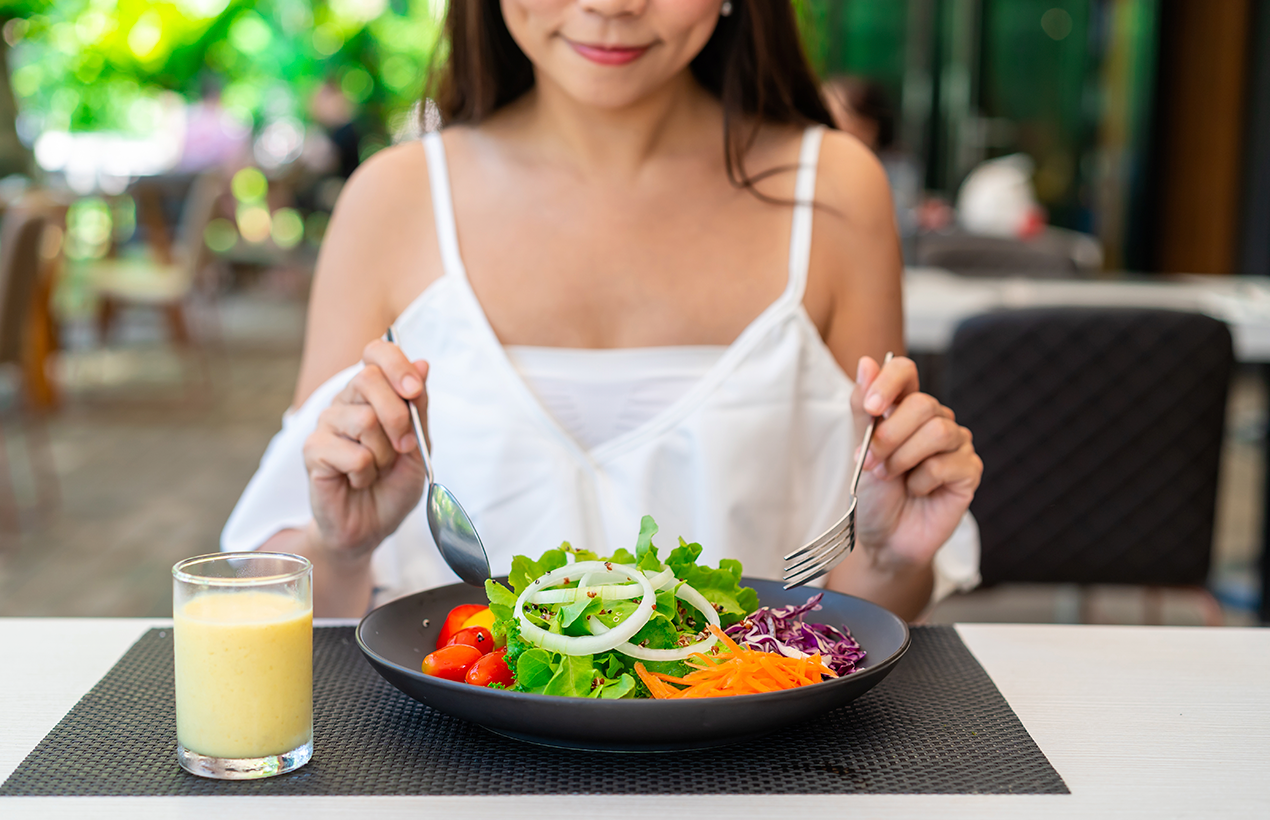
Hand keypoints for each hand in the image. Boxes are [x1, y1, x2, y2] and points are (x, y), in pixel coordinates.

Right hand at [302, 338, 430, 563]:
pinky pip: (353, 453)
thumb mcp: (419, 445)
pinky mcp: (313, 451)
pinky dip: (366, 472)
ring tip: (377, 469)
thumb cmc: (393, 484)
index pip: (375, 351)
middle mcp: (345, 402)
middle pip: (367, 377)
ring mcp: (326, 424)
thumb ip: (418, 407)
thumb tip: (423, 363)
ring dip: (384, 453)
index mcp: (371, 393)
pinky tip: (358, 481)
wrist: (372, 526)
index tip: (413, 390)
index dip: (396, 363)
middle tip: (404, 447)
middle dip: (398, 416)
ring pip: (364, 419)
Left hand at [851, 355, 981, 570]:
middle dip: (890, 436)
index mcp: (905, 408)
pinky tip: (916, 491)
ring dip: (903, 458)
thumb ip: (864, 409)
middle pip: (923, 404)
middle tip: (872, 463)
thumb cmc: (874, 494)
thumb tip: (866, 363)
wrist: (884, 538)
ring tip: (891, 477)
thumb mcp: (861, 450)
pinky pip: (946, 464)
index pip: (906, 371)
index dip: (889, 381)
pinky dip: (922, 481)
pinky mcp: (969, 471)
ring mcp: (956, 444)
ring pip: (938, 431)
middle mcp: (935, 420)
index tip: (872, 407)